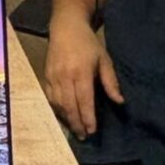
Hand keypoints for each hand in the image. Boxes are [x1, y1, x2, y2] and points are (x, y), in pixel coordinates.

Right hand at [45, 19, 123, 137]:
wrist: (65, 27)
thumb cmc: (88, 43)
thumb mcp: (104, 60)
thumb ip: (111, 82)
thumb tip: (120, 101)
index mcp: (81, 72)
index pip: (84, 100)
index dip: (88, 117)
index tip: (92, 130)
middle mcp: (65, 76)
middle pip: (70, 106)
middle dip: (77, 123)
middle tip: (84, 136)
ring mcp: (53, 77)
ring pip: (58, 104)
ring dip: (66, 119)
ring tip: (75, 129)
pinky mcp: (45, 76)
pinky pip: (50, 98)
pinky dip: (57, 109)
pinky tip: (64, 115)